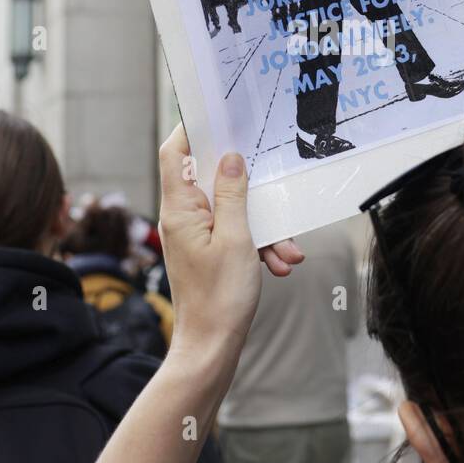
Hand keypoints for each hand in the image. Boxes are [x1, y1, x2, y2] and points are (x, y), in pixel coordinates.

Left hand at [157, 125, 301, 355]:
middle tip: (272, 181)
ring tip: (287, 250)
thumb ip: (233, 194)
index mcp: (180, 209)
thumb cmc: (220, 297)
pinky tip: (281, 263)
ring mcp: (196, 235)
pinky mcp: (209, 252)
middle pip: (214, 180)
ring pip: (232, 211)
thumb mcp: (235, 239)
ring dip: (263, 225)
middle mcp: (183, 218)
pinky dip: (259, 245)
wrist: (212, 347)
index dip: (191, 129)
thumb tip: (231, 157)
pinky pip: (237, 235)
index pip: (176, 153)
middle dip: (250, 189)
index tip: (217, 114)